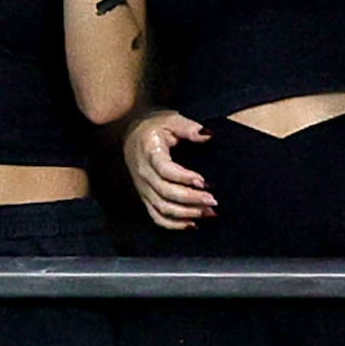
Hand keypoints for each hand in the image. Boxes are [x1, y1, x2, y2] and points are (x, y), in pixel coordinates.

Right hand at [126, 110, 217, 229]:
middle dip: (191, 199)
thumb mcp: (171, 120)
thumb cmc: (155, 127)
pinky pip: (157, 217)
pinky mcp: (145, 197)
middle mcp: (143, 172)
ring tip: (209, 212)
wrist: (130, 132)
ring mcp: (143, 187)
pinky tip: (193, 224)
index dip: (184, 178)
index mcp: (149, 152)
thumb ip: (189, 127)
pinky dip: (174, 225)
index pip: (165, 170)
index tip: (204, 181)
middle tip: (214, 200)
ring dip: (187, 213)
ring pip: (162, 208)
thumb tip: (208, 135)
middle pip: (165, 192)